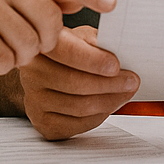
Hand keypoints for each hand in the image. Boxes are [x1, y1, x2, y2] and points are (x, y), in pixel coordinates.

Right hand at [18, 26, 138, 139]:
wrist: (47, 74)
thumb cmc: (69, 54)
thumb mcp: (82, 38)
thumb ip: (96, 41)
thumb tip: (119, 48)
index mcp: (42, 46)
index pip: (67, 52)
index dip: (94, 60)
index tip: (116, 65)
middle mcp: (31, 73)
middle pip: (75, 83)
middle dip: (110, 84)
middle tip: (132, 81)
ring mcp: (34, 100)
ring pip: (78, 106)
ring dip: (110, 101)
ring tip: (126, 92)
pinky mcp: (42, 122)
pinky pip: (76, 124)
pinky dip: (98, 117)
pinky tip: (109, 106)